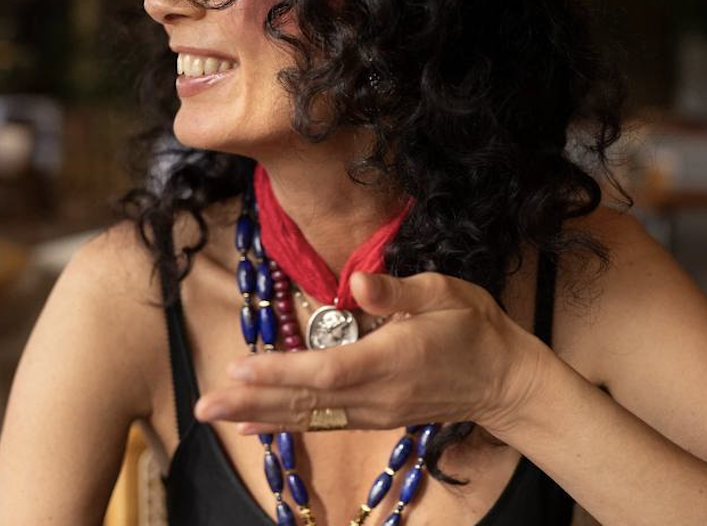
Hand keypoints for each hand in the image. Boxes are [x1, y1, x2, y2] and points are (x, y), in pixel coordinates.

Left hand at [192, 270, 551, 435]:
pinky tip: (254, 424)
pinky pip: (323, 422)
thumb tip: (358, 282)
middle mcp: (377, 393)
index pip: (328, 370)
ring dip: (259, 412)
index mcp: (392, 358)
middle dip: (252, 399)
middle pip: (307, 400)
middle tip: (203, 403)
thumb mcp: (446, 293)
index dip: (282, 371)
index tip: (240, 367)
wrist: (504, 379)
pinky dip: (286, 422)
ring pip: (309, 414)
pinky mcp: (374, 415)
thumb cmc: (475, 327)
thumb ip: (400, 291)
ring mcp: (374, 410)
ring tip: (215, 412)